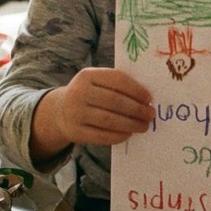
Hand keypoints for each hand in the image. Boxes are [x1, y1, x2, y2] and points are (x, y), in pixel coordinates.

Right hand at [33, 67, 152, 161]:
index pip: (117, 80)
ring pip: (109, 120)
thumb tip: (145, 99)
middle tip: (150, 114)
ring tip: (144, 126)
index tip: (149, 98)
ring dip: (131, 124)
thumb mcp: (96, 83)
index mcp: (87, 75)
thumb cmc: (88, 95)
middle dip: (136, 109)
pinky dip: (118, 136)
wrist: (60, 111)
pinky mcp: (75, 132)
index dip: (136, 90)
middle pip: (114, 101)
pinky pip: (101, 136)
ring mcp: (75, 113)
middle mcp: (79, 92)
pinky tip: (129, 134)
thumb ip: (116, 85)